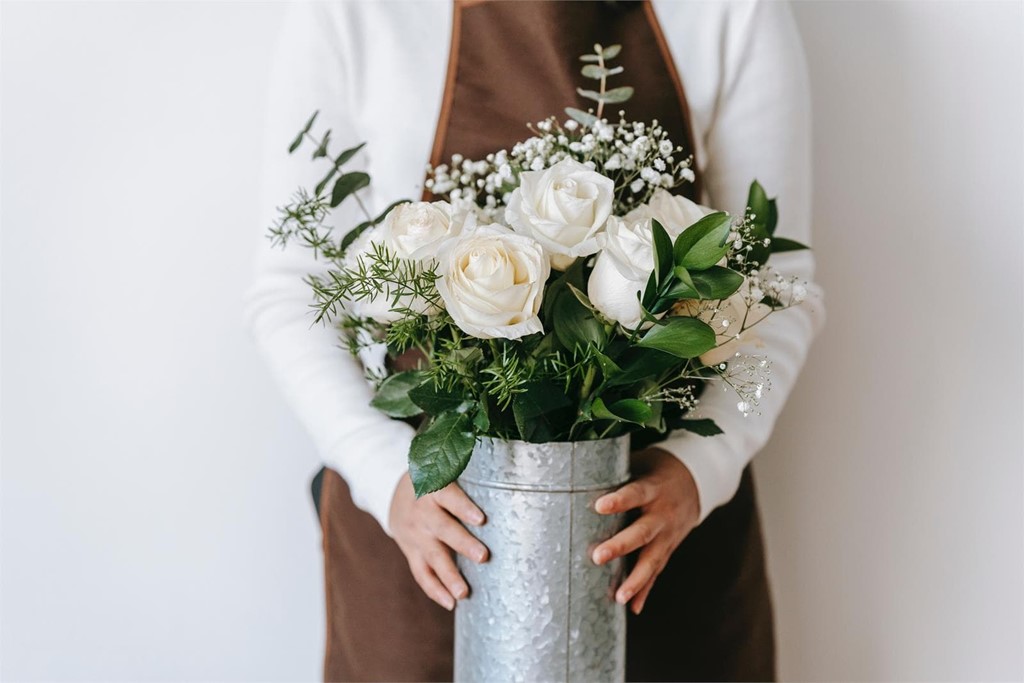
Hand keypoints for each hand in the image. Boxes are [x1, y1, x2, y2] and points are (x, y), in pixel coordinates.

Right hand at [389, 473, 489, 610]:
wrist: (392, 493)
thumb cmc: (435, 481)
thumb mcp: (444, 472)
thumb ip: (469, 479)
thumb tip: (512, 481)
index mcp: (433, 488)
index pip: (448, 497)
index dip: (463, 507)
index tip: (482, 519)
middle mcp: (422, 512)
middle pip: (442, 529)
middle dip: (462, 544)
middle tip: (483, 556)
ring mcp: (414, 534)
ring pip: (431, 556)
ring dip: (448, 576)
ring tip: (464, 593)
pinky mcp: (410, 551)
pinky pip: (421, 573)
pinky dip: (435, 589)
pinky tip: (451, 603)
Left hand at [592, 447, 699, 614]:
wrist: (699, 480)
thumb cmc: (658, 469)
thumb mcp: (642, 462)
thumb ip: (616, 471)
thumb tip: (578, 469)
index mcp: (654, 488)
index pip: (635, 493)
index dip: (619, 500)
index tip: (599, 506)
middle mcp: (663, 513)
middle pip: (642, 532)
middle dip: (621, 546)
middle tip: (597, 557)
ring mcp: (668, 534)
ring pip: (653, 559)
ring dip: (636, 580)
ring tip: (618, 597)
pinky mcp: (669, 547)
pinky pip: (657, 571)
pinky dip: (646, 590)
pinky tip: (632, 607)